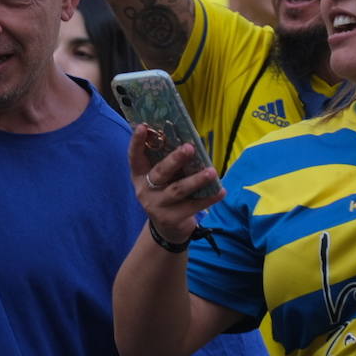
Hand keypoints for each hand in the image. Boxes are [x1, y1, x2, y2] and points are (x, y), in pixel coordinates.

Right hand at [128, 125, 223, 242]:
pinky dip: (208, 198)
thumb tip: (187, 139)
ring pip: (178, 190)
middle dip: (175, 159)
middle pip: (160, 172)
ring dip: (196, 180)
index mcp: (139, 175)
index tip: (142, 126)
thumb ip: (168, 162)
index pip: (134, 156)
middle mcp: (144, 190)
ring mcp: (157, 206)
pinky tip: (221, 191)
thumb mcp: (160, 178)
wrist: (166, 228)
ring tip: (212, 171)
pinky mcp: (171, 219)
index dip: (136, 142)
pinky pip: (193, 206)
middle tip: (189, 148)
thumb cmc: (166, 192)